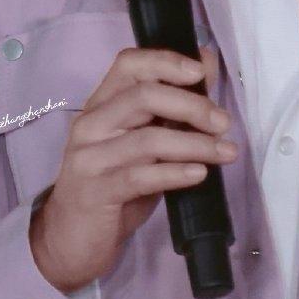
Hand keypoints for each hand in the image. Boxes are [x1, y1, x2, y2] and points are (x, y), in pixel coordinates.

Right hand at [29, 42, 235, 292]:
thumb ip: (173, 106)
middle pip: (144, 96)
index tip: (201, 72)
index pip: (129, 64)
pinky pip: (141, 177)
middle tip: (222, 122)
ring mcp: (89, 158)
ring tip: (226, 152)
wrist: (72, 237)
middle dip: (191, 105)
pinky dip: (176, 173)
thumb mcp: (145, 141)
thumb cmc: (115, 183)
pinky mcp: (95, 192)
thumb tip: (208, 63)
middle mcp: (91, 124)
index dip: (166, 61)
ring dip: (195, 144)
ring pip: (148, 139)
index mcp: (102, 104)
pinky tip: (200, 174)